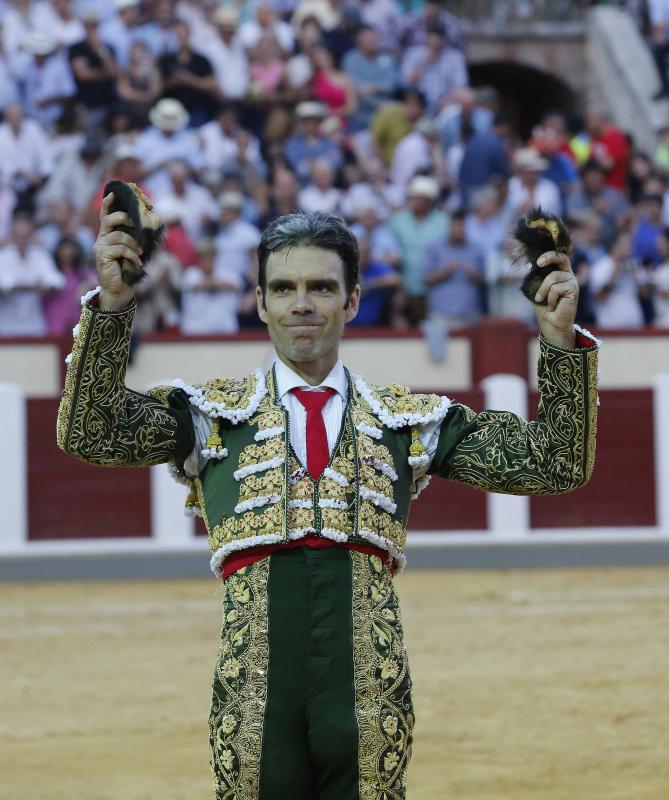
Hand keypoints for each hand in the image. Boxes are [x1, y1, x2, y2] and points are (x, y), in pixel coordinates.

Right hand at [93, 192, 141, 309]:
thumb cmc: (128, 269)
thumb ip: (134, 238)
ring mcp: (100, 247)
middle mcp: (101, 238)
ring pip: (119, 236)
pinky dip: (132, 255)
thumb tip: (147, 226)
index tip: (112, 194)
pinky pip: (120, 249)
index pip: (105, 216)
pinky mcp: (102, 256)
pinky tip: (137, 262)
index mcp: (107, 234)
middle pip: (110, 220)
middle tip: (138, 229)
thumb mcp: (132, 250)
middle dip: (126, 219)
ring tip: (140, 253)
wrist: (120, 289)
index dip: (107, 204)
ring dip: (134, 244)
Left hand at [532, 251, 577, 347]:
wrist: (551, 324)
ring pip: (553, 277)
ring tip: (543, 301)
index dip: (549, 255)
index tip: (537, 262)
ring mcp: (572, 282)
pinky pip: (556, 288)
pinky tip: (553, 306)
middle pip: (561, 258)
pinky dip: (550, 298)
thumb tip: (532, 266)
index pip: (558, 258)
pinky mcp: (574, 290)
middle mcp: (568, 276)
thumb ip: (539, 278)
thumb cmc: (544, 308)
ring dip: (543, 290)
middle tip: (539, 264)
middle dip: (549, 257)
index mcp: (560, 274)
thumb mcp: (538, 290)